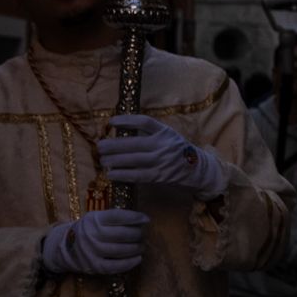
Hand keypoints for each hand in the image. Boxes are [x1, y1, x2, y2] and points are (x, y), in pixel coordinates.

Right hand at [41, 209, 148, 276]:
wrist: (65, 246)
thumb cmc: (88, 230)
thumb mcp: (96, 218)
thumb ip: (114, 217)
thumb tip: (141, 220)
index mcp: (93, 220)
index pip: (117, 216)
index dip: (134, 217)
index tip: (146, 219)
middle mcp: (91, 235)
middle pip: (121, 234)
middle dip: (137, 234)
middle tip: (143, 234)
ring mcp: (92, 252)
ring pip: (120, 250)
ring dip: (136, 248)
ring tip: (142, 246)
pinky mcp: (94, 266)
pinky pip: (115, 266)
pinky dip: (130, 263)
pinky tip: (138, 258)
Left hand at [100, 114, 229, 198]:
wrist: (197, 169)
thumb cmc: (177, 150)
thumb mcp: (168, 136)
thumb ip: (149, 133)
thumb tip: (120, 131)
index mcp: (165, 132)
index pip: (144, 122)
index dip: (126, 120)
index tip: (111, 122)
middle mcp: (163, 145)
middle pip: (134, 143)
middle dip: (113, 145)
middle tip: (100, 146)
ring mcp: (161, 161)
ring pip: (133, 160)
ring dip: (114, 160)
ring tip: (103, 160)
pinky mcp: (159, 176)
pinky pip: (137, 175)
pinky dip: (122, 175)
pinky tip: (111, 174)